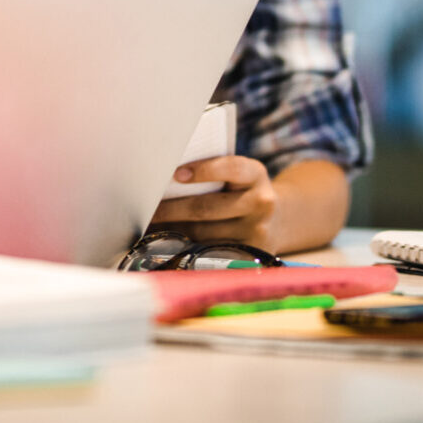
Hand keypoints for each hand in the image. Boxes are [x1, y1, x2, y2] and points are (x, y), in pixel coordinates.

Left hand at [149, 155, 278, 249]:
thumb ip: (213, 172)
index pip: (231, 168)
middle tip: (146, 206)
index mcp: (256, 174)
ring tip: (150, 224)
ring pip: (204, 233)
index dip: (204, 170)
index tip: (177, 174)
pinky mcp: (249, 255)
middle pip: (208, 207)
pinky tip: (168, 240)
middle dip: (173, 208)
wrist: (276, 221)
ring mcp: (256, 232)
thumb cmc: (241, 192)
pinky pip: (210, 251)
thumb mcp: (237, 175)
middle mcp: (261, 203)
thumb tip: (166, 178)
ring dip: (173, 229)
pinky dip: (185, 245)